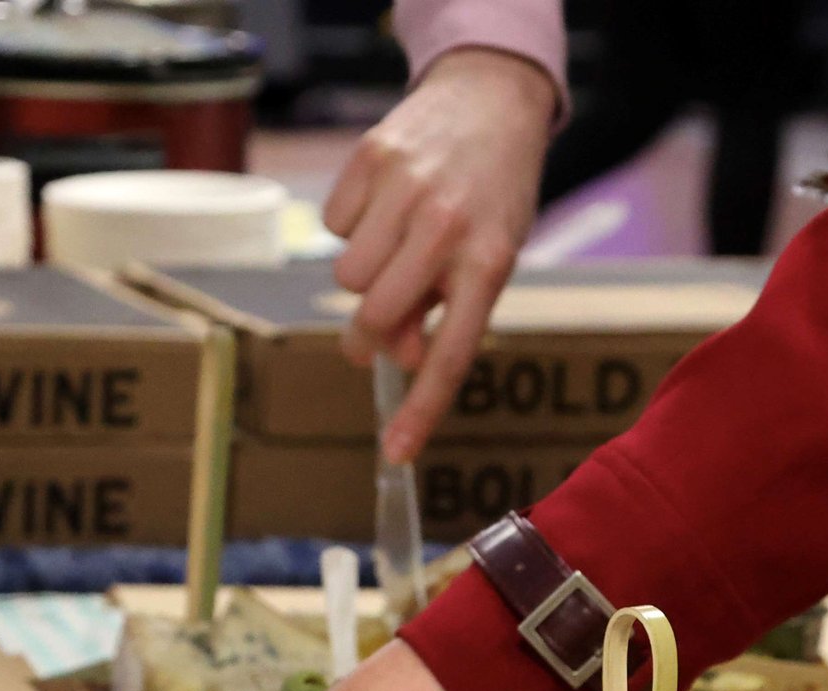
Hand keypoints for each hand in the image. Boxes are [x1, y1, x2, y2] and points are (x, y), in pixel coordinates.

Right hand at [324, 47, 556, 463]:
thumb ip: (446, 309)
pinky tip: (386, 206)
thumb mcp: (491, 256)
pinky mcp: (370, 158)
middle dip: (369, 334)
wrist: (491, 102)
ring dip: (362, 275)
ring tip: (397, 247)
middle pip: (375, 315)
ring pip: (346, 274)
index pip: (450, 353)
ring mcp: (406, 189)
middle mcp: (447, 226)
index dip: (421, 409)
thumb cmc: (492, 196)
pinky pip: (334, 224)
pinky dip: (353, 226)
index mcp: (489, 263)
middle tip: (376, 330)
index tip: (395, 452)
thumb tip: (394, 353)